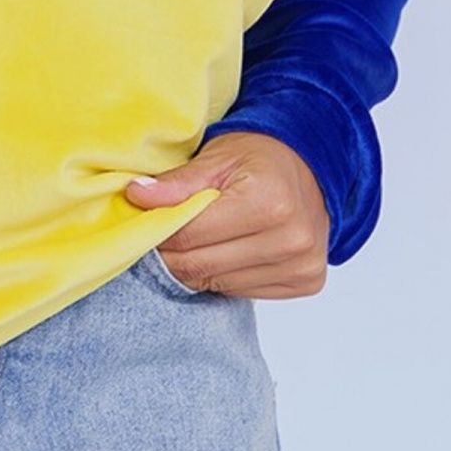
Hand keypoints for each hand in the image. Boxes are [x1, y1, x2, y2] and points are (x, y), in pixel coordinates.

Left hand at [125, 131, 330, 297]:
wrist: (314, 168)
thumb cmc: (262, 159)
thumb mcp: (216, 157)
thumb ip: (176, 183)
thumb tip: (136, 196)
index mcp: (268, 203)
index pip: (188, 236)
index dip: (159, 231)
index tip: (148, 222)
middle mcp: (291, 239)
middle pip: (200, 267)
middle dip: (173, 254)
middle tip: (167, 234)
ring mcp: (302, 264)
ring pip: (218, 284)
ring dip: (200, 267)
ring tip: (203, 239)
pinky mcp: (307, 282)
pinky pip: (243, 292)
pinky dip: (226, 275)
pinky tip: (230, 251)